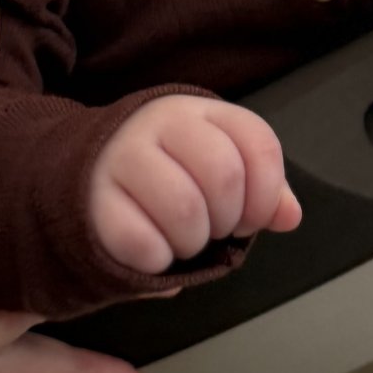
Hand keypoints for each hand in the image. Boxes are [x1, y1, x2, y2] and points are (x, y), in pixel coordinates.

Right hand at [88, 94, 302, 275]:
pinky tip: (153, 250)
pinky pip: (143, 242)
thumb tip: (290, 216)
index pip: (259, 144)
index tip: (250, 217)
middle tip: (213, 229)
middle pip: (224, 175)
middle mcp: (160, 123)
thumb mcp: (215, 168)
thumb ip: (261, 190)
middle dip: (229, 219)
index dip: (267, 194)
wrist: (82, 173)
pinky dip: (157, 260)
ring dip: (193, 242)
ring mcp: (122, 157)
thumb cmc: (164, 174)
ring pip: (185, 210)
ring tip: (183, 240)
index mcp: (200, 111)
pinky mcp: (92, 199)